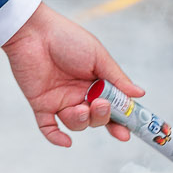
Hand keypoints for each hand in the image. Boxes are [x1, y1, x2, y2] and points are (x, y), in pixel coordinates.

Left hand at [0, 2, 141, 146]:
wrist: (33, 31)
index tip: (128, 131)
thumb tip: (140, 95)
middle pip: (96, 119)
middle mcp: (79, 94)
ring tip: (80, 108)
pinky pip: (48, 127)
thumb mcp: (98, 57)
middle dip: (102, 117)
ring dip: (82, 121)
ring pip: (76, 123)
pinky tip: (65, 142)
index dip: (122, 121)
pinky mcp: (40, 103)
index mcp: (96, 83)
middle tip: (101, 105)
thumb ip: (117, 78)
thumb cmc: (67, 38)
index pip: (113, 108)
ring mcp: (60, 100)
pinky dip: (56, 137)